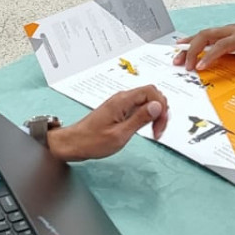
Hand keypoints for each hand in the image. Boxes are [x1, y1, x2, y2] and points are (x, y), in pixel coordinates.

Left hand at [46, 86, 168, 160]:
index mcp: (122, 101)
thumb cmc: (92, 141)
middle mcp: (122, 98)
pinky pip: (139, 107)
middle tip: (158, 130)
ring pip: (146, 101)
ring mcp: (121, 104)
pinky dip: (146, 117)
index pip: (151, 91)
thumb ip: (140, 119)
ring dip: (154, 114)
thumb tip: (157, 106)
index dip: (161, 106)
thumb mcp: (120, 134)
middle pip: (151, 94)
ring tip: (154, 131)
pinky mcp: (119, 110)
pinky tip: (145, 128)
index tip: (159, 125)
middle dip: (160, 110)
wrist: (73, 143)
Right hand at [175, 16, 234, 80]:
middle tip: (184, 66)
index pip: (223, 45)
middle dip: (193, 50)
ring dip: (189, 45)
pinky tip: (182, 46)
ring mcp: (227, 29)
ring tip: (177, 58)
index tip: (200, 67)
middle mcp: (232, 30)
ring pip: (203, 34)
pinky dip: (193, 40)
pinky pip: (206, 34)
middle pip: (207, 35)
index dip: (210, 55)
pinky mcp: (225, 31)